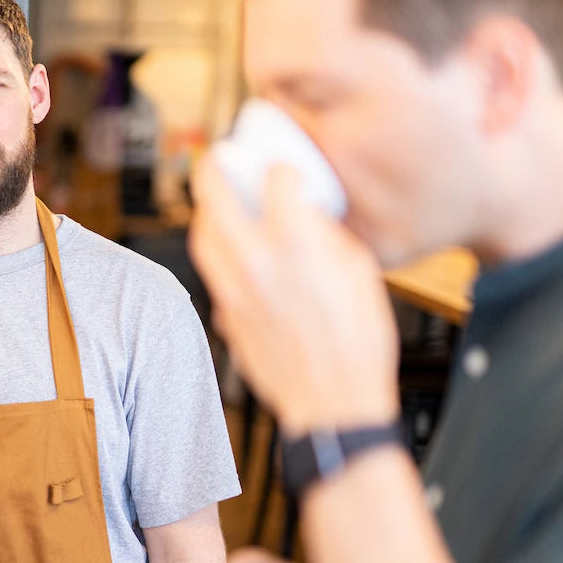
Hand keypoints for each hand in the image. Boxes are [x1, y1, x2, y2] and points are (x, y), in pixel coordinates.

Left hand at [188, 156, 399, 435]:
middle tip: (215, 160)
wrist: (333, 402)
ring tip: (215, 204)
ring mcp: (235, 291)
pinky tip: (229, 250)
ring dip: (205, 213)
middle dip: (213, 170)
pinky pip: (209, 273)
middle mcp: (257, 264)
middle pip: (215, 199)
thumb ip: (327, 235)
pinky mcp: (226, 317)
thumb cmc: (358, 344)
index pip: (275, 183)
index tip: (285, 175)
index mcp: (298, 247)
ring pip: (201, 238)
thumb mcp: (361, 273)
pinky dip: (214, 252)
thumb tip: (307, 215)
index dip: (281, 171)